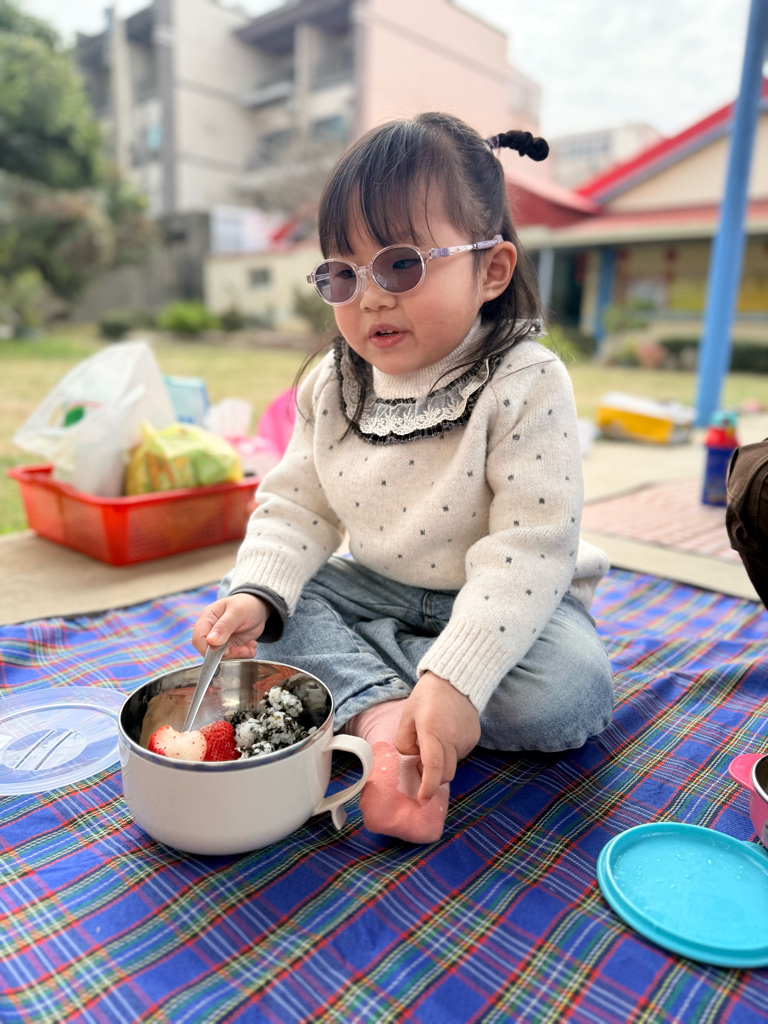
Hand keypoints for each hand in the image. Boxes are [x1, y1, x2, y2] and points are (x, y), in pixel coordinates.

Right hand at [191, 593, 269, 659]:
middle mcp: (210, 631)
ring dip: (237, 655)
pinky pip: (233, 657)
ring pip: (222, 657)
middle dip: (228, 654)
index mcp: (206, 618)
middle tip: (244, 649)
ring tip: (250, 646)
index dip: (209, 650)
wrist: (258, 607)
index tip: (226, 651)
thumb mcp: (237, 611)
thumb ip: (224, 625)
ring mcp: (220, 640)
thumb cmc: (245, 604)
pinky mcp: (229, 646)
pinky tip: (251, 646)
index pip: (198, 639)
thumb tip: (211, 641)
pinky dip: (243, 655)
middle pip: (209, 651)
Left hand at [395, 671, 480, 801]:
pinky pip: (460, 754)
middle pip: (444, 774)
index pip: (432, 766)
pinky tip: (446, 734)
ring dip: (441, 763)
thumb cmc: (428, 696)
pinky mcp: (474, 738)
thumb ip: (404, 740)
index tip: (421, 799)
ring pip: (452, 764)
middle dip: (432, 778)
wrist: (456, 680)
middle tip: (419, 764)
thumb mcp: (407, 715)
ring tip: (433, 741)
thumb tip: (412, 757)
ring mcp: (466, 740)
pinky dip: (450, 753)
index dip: (427, 787)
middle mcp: (452, 738)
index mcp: (432, 731)